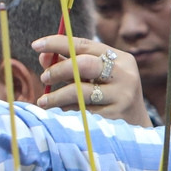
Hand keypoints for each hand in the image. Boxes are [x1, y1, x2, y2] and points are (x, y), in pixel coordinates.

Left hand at [33, 36, 149, 126]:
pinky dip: (67, 111)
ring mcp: (122, 97)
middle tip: (43, 77)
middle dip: (58, 70)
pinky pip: (82, 111)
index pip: (84, 45)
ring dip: (56, 96)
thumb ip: (71, 64)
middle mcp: (125, 75)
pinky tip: (61, 113)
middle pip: (83, 65)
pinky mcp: (115, 117)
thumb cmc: (109, 95)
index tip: (35, 45)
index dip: (57, 43)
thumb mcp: (95, 76)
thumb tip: (43, 56)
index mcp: (120, 59)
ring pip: (80, 92)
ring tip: (43, 101)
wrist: (135, 127)